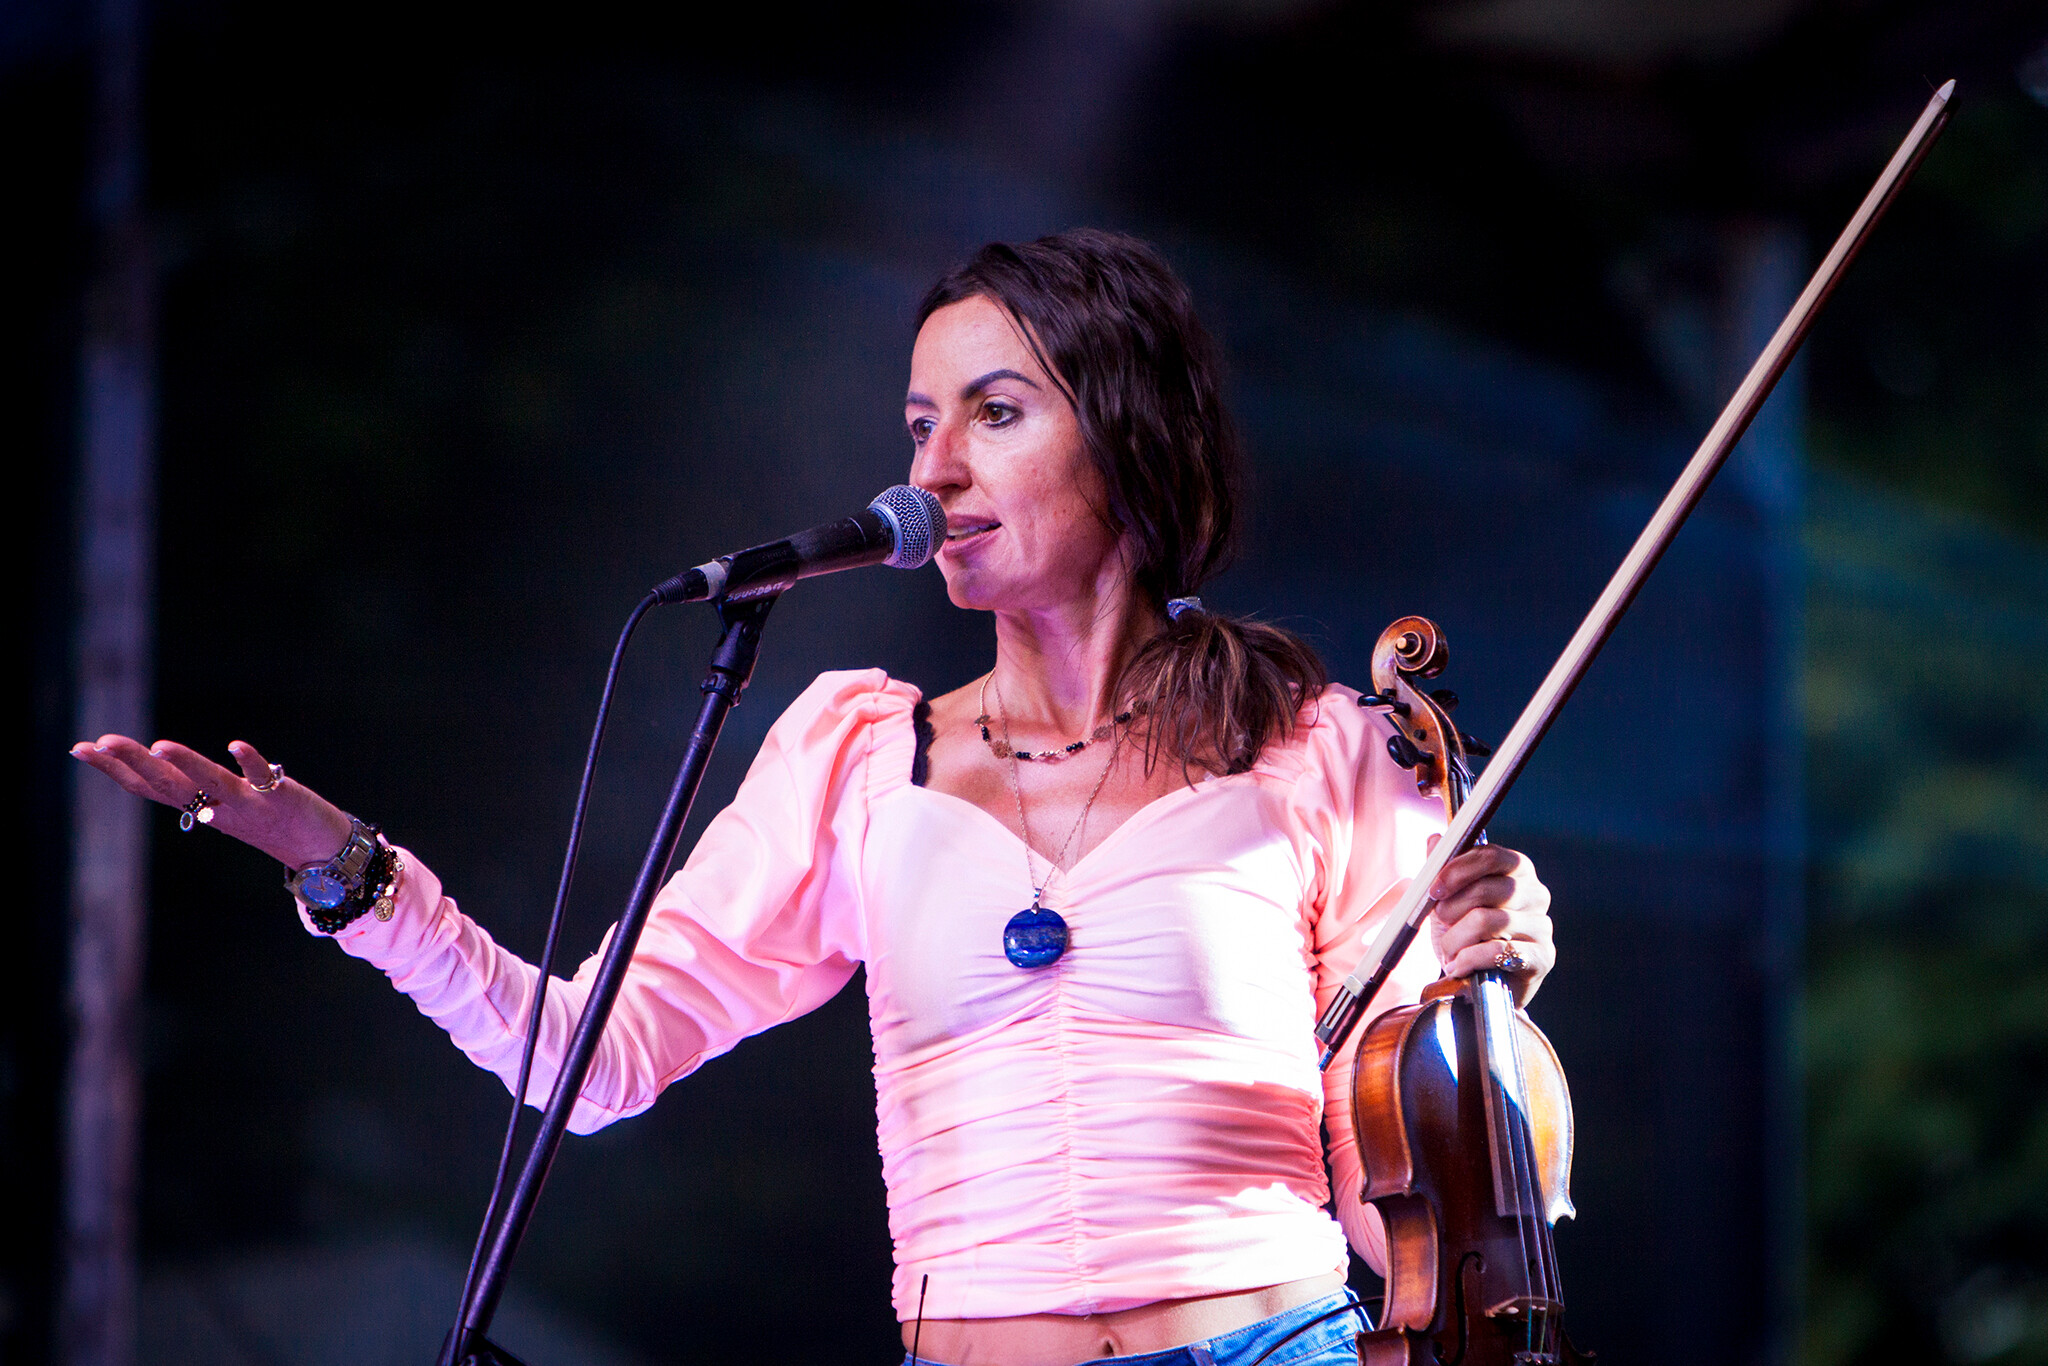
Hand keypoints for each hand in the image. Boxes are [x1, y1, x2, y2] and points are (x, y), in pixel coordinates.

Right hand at [71, 735, 354, 868]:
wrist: (324, 853)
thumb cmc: (269, 822)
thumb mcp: (221, 804)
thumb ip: (192, 785)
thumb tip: (156, 760)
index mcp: (200, 807)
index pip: (149, 787)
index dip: (114, 770)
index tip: (79, 748)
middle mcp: (217, 807)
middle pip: (169, 785)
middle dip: (132, 764)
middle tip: (99, 742)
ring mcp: (249, 805)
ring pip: (211, 784)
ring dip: (186, 765)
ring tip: (158, 745)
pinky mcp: (282, 799)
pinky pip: (263, 780)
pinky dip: (250, 763)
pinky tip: (235, 745)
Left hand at [1426, 836, 1554, 1004]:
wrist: (1478, 983)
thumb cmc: (1465, 935)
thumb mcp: (1448, 900)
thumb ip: (1442, 869)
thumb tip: (1435, 840)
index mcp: (1516, 870)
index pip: (1490, 856)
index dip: (1457, 869)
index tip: (1434, 888)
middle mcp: (1535, 894)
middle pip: (1488, 888)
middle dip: (1452, 908)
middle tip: (1440, 923)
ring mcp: (1542, 926)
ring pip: (1488, 921)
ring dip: (1456, 939)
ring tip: (1448, 951)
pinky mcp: (1542, 956)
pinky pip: (1498, 951)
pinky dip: (1469, 959)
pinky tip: (1459, 965)